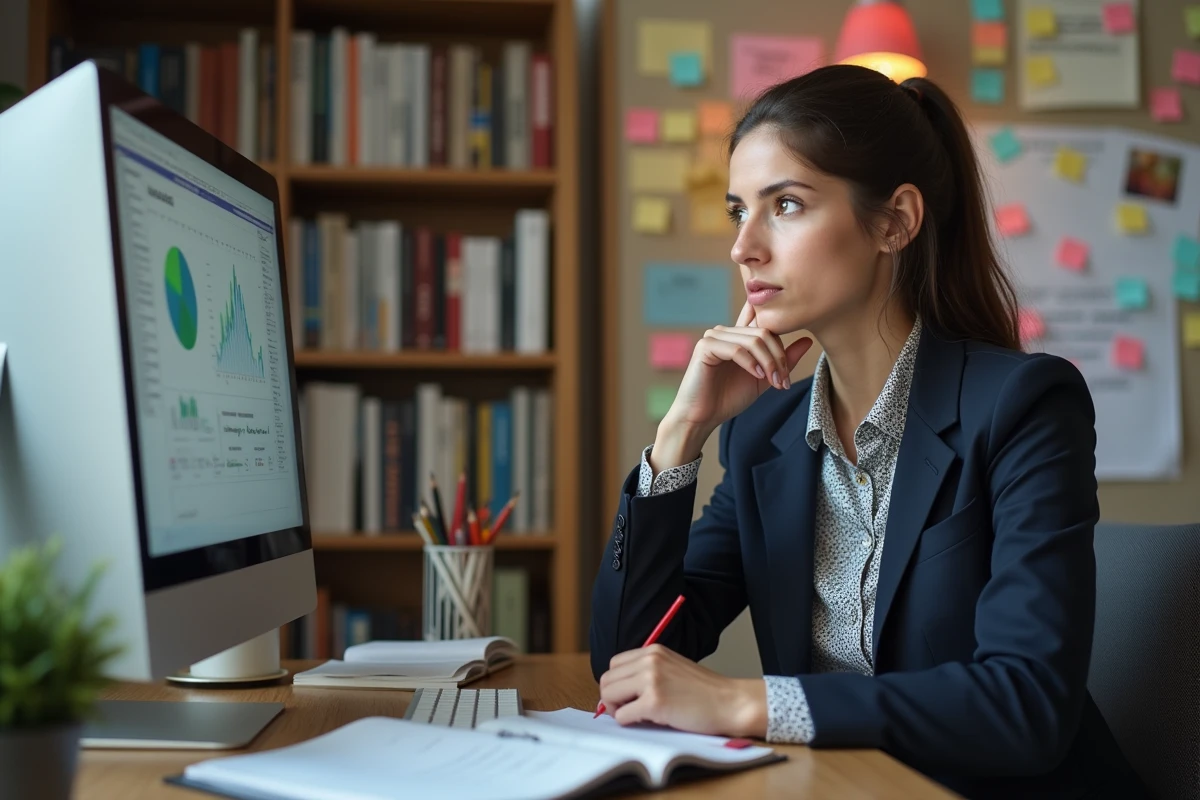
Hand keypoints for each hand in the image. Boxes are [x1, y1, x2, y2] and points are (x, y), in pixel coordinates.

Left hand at [597, 644, 766, 738]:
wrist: (730, 702)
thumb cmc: (704, 691)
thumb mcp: (672, 668)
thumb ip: (646, 673)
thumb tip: (616, 692)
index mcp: (653, 650)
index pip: (614, 665)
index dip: (617, 684)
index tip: (628, 696)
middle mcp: (649, 661)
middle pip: (607, 679)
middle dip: (613, 698)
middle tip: (629, 709)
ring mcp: (651, 680)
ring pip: (609, 695)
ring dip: (617, 710)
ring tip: (637, 715)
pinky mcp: (654, 702)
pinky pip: (622, 716)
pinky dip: (628, 722)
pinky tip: (648, 721)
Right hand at [653, 302, 811, 468]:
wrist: (702, 417)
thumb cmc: (728, 398)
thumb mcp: (764, 377)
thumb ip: (783, 359)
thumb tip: (808, 340)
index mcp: (738, 336)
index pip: (763, 320)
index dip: (781, 336)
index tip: (786, 367)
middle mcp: (726, 331)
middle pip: (764, 332)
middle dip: (779, 357)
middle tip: (783, 381)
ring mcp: (714, 336)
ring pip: (753, 339)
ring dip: (769, 362)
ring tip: (774, 381)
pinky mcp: (706, 347)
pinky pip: (736, 349)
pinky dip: (751, 363)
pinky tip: (758, 376)